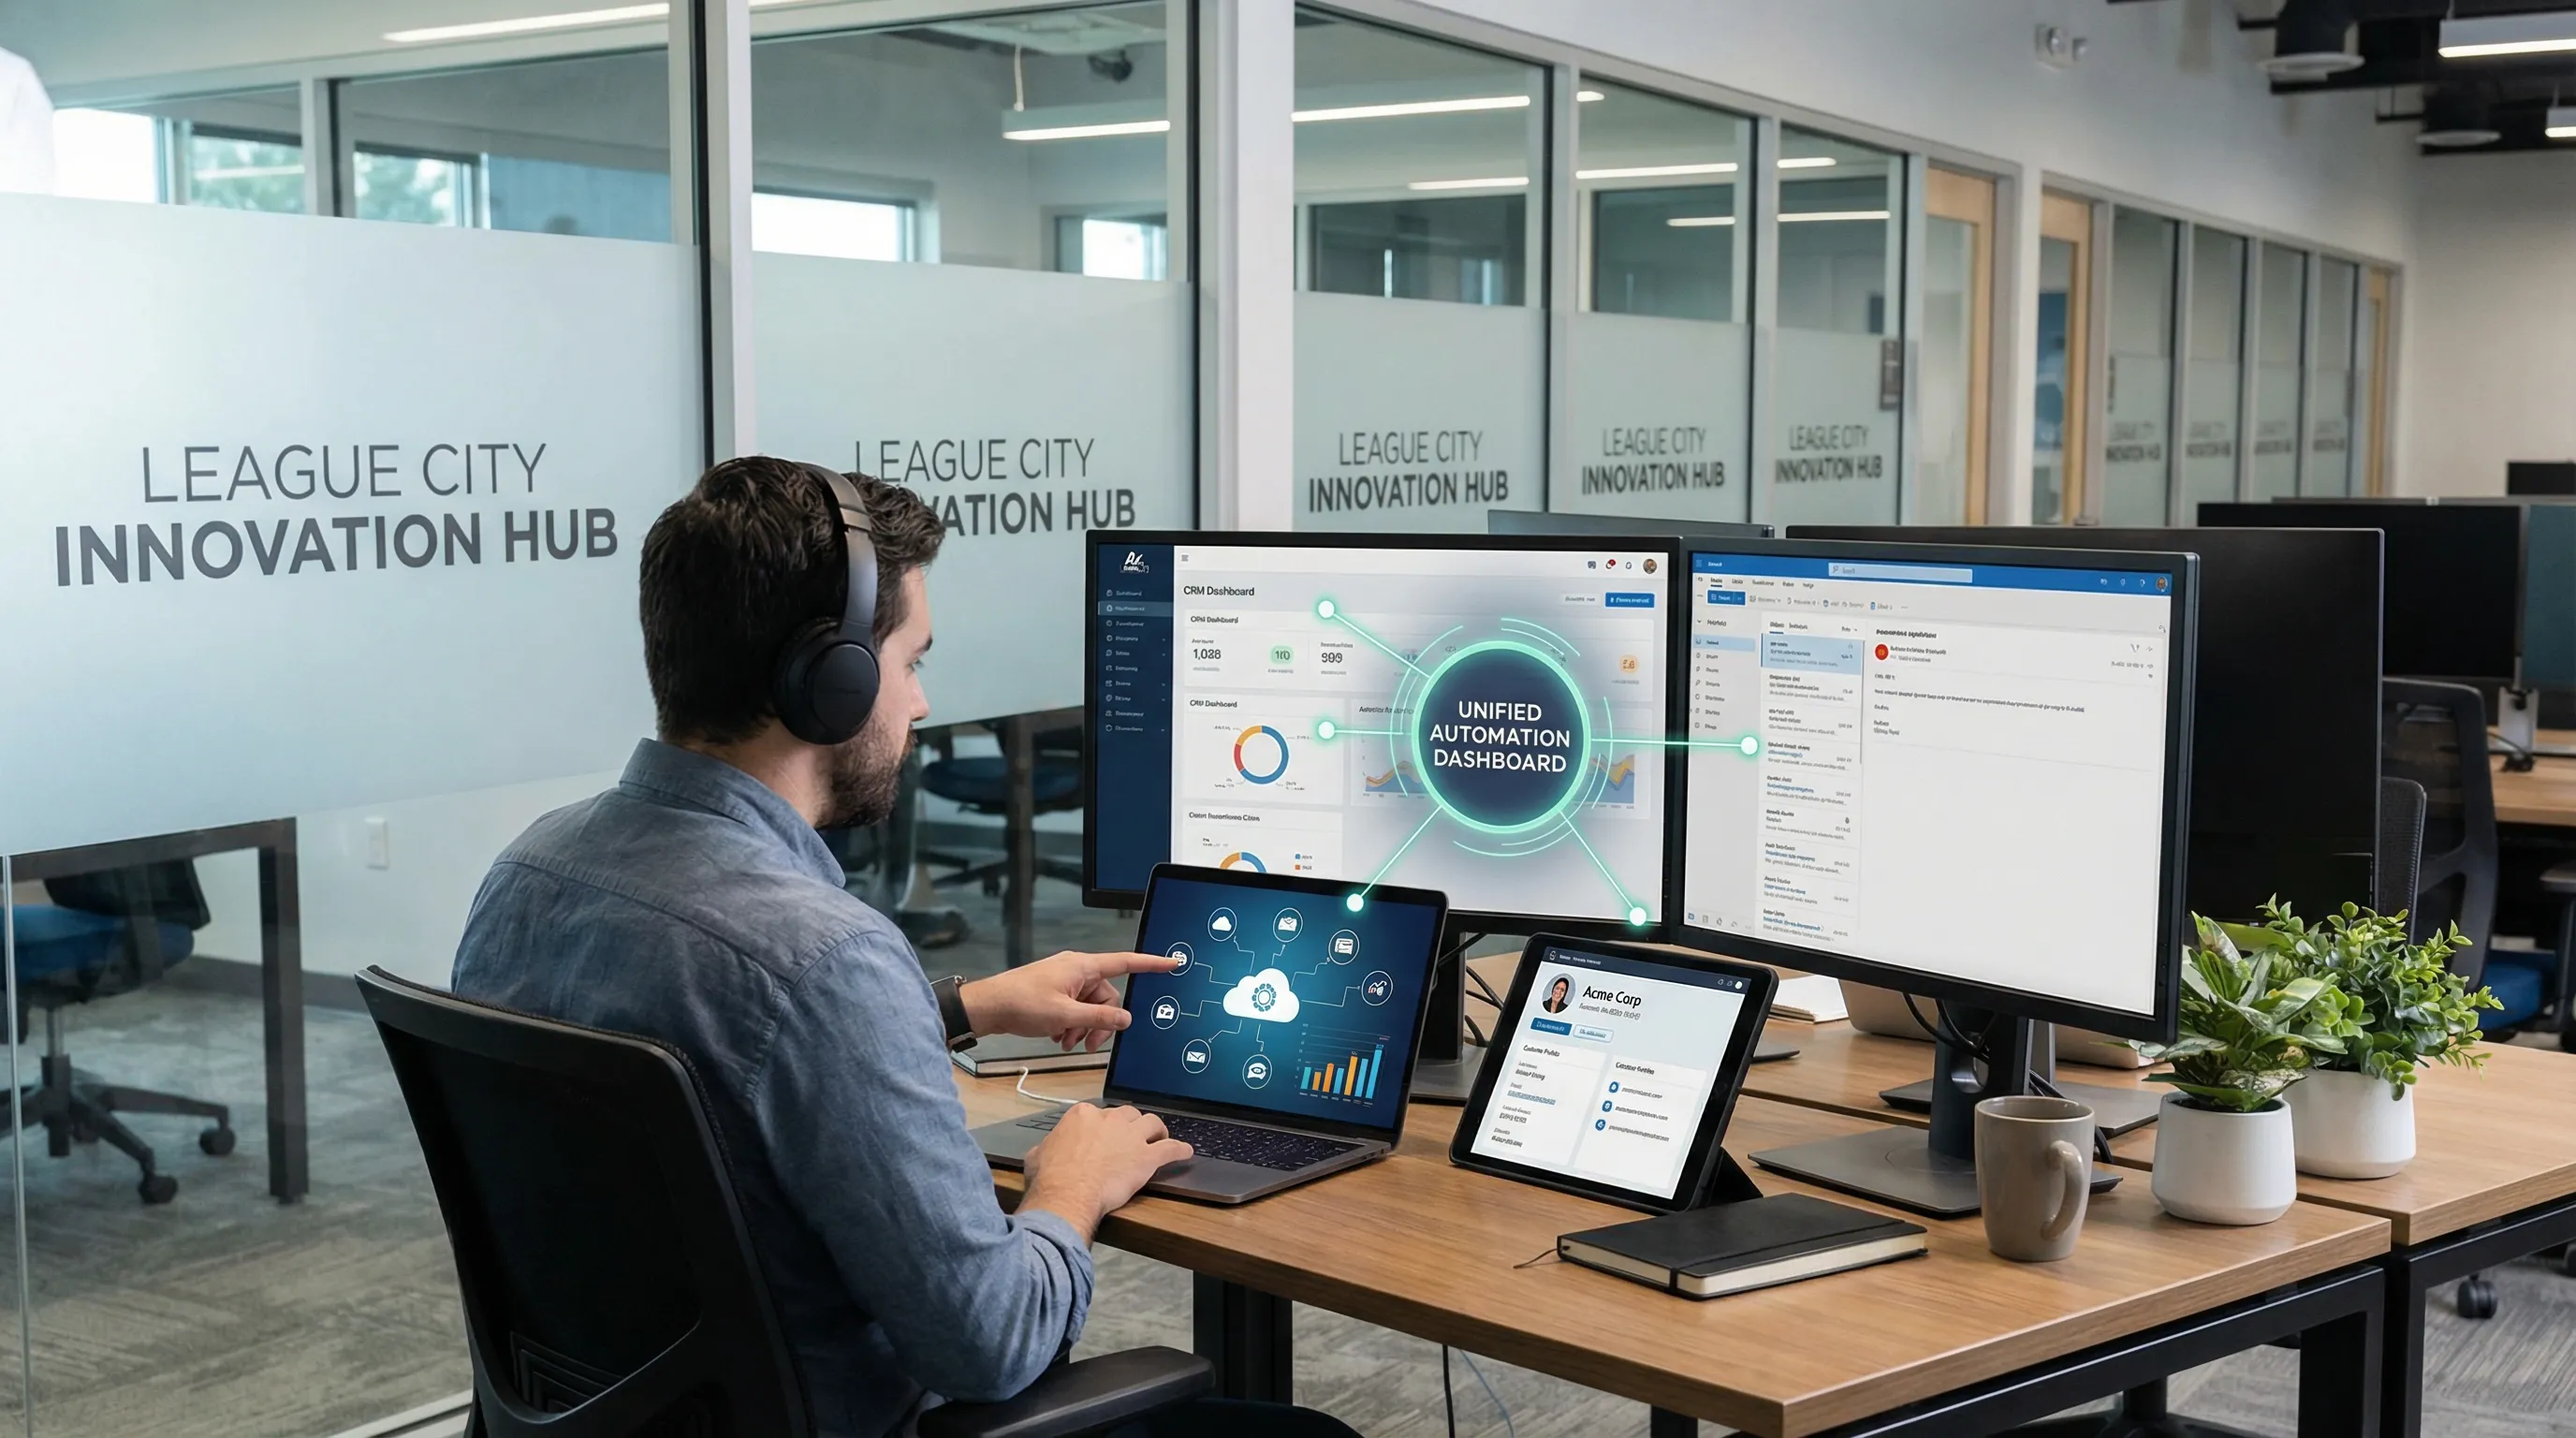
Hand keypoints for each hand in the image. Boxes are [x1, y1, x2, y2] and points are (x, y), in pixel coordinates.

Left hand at [959, 950, 1182, 1050]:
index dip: (1151, 963)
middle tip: (1088, 1043)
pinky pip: (1076, 1008)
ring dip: (1083, 1027)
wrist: (988, 1007)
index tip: (1171, 963)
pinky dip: (1072, 1024)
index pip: (1125, 962)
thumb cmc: (1021, 1003)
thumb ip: (1099, 1018)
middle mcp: (1077, 970)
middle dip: (1100, 1021)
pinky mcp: (1056, 991)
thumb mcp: (1065, 1016)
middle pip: (1106, 996)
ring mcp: (1065, 981)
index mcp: (1083, 966)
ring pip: (1090, 1006)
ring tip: (1067, 1042)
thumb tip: (1125, 1019)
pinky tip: (1059, 1037)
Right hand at [1021, 1102, 1193, 1238]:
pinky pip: (1170, 1149)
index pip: (1100, 1114)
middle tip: (1133, 1137)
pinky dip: (1180, 1150)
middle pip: (1128, 1114)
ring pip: (1152, 1123)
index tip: (1106, 1136)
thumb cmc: (1050, 1179)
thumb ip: (1048, 1146)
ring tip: (1161, 1137)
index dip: (1105, 1126)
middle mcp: (1109, 1120)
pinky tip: (1186, 1152)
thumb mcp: (1037, 1155)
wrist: (1067, 1195)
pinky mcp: (1146, 1158)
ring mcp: (1130, 1137)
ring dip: (1158, 1130)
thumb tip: (1046, 1149)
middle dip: (1132, 1125)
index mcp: (1083, 1116)